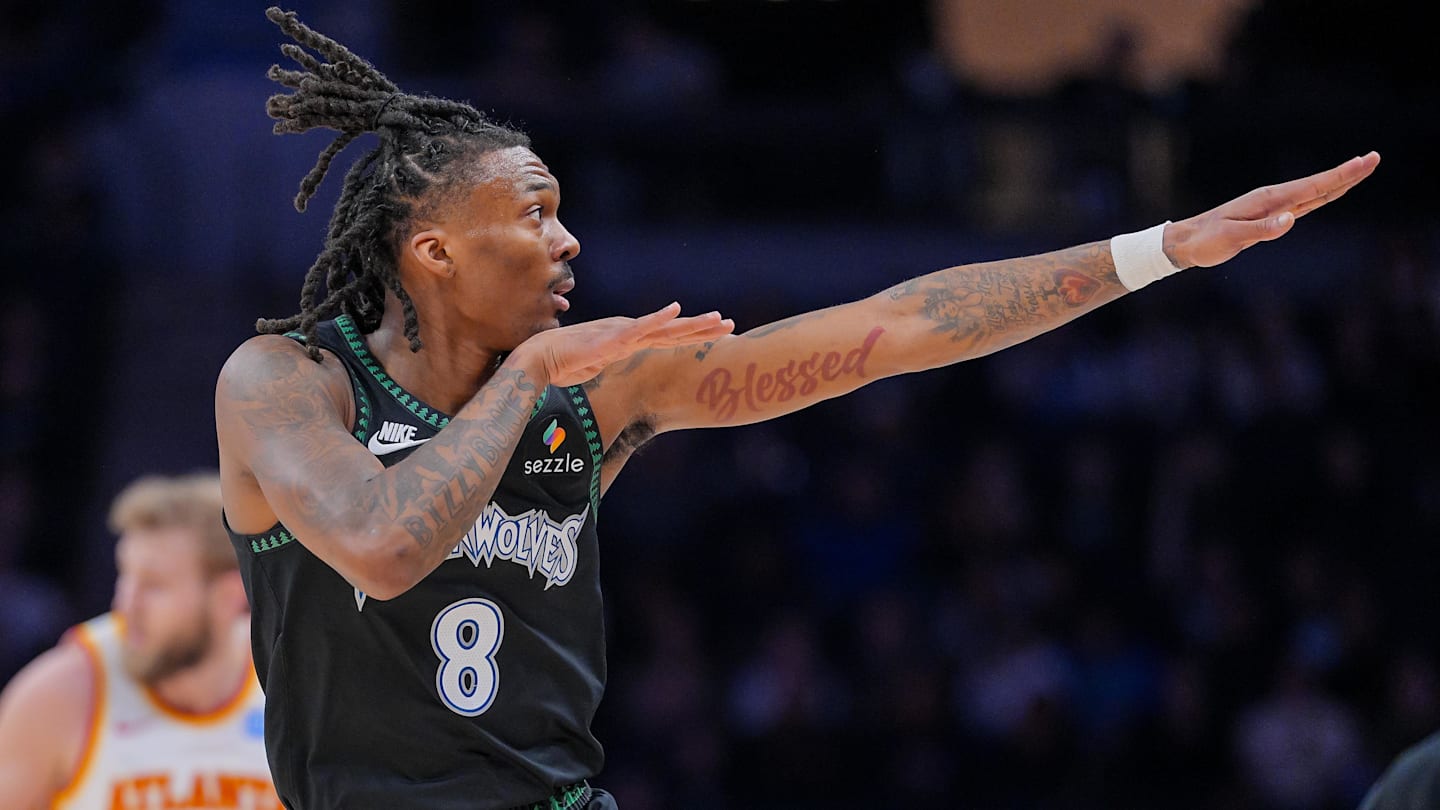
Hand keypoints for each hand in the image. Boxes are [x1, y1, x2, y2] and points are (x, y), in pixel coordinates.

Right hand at [519, 303, 734, 385]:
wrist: (541, 358)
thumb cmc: (566, 362)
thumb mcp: (599, 365)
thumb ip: (612, 361)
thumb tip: (616, 364)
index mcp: (630, 340)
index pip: (668, 338)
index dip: (694, 336)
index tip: (719, 335)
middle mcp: (631, 333)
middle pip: (673, 332)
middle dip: (703, 329)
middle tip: (731, 325)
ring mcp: (622, 334)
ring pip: (664, 329)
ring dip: (691, 324)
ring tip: (716, 318)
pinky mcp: (611, 339)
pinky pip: (638, 328)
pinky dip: (657, 319)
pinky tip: (674, 310)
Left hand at [1165, 152, 1379, 268]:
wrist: (1186, 241)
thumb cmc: (1206, 240)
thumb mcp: (1231, 237)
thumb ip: (1261, 230)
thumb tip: (1291, 219)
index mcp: (1268, 201)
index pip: (1312, 187)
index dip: (1341, 175)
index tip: (1365, 161)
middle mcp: (1274, 200)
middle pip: (1318, 186)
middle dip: (1347, 173)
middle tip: (1375, 159)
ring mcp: (1272, 207)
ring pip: (1313, 194)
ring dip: (1337, 182)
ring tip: (1360, 170)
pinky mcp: (1269, 217)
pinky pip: (1302, 205)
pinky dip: (1320, 196)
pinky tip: (1329, 192)